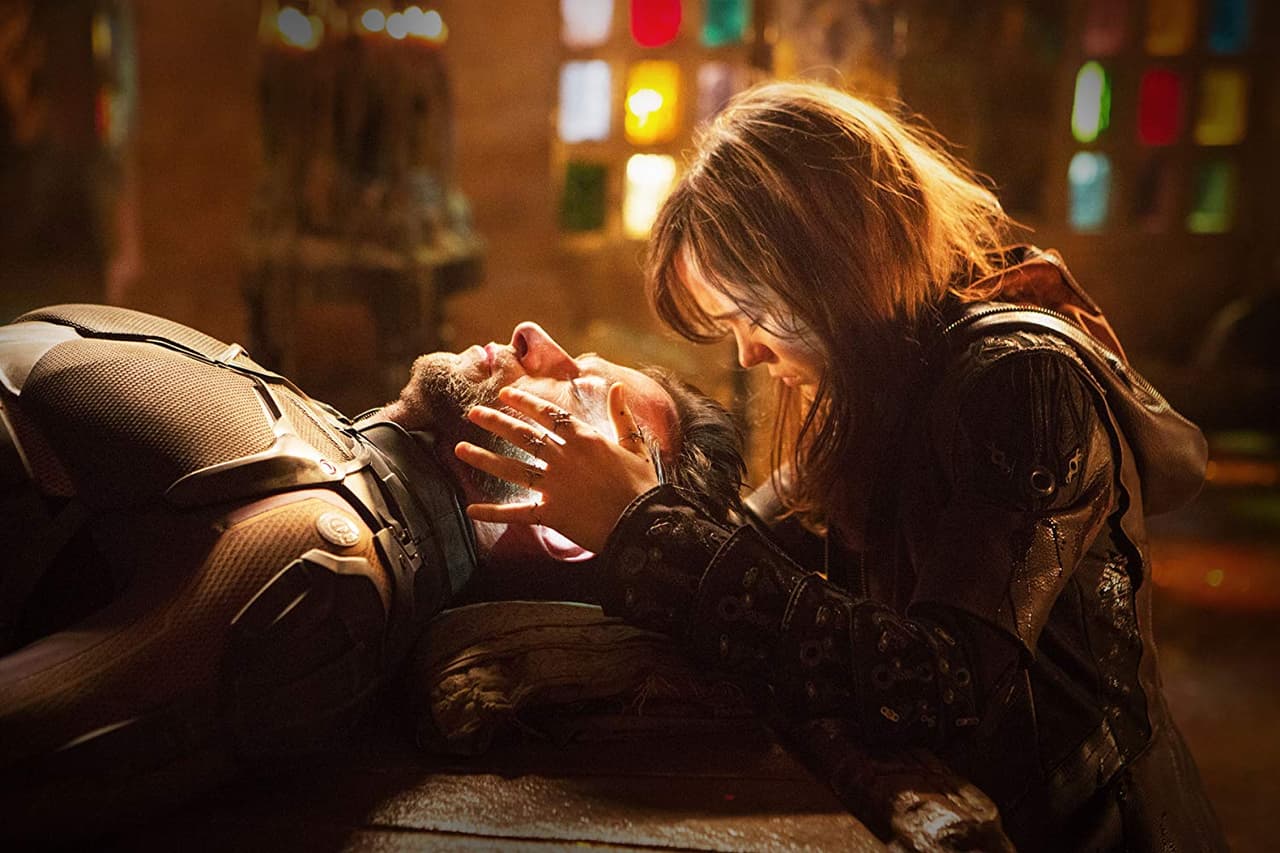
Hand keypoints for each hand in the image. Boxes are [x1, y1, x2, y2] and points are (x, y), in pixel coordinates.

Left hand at [454, 383, 660, 552]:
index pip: (548, 415)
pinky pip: (517, 512)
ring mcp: (554, 486)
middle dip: (495, 423)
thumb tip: (615, 386)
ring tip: (459, 450)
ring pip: (512, 469)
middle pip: (523, 436)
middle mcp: (564, 458)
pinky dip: (494, 512)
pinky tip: (471, 509)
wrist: (643, 522)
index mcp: (585, 439)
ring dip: (484, 459)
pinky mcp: (551, 513)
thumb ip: (621, 416)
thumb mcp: (635, 445)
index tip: (505, 395)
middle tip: (473, 414)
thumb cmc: (642, 484)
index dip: (525, 403)